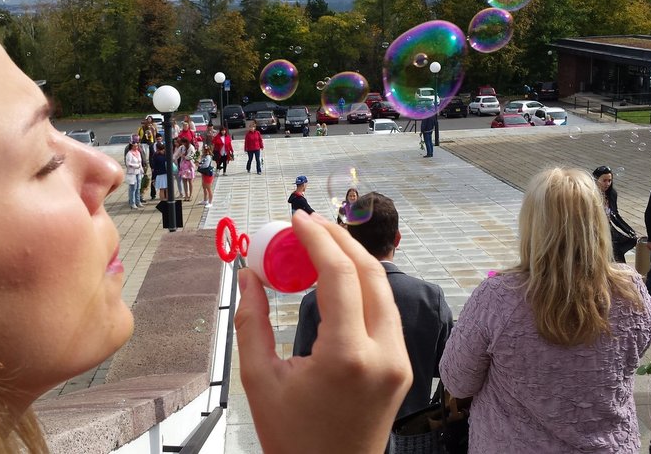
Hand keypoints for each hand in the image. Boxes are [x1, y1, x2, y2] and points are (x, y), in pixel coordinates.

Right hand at [235, 211, 411, 453]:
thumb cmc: (292, 439)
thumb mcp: (260, 380)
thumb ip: (252, 321)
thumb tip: (248, 275)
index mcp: (347, 356)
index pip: (340, 276)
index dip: (317, 239)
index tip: (296, 220)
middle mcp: (383, 354)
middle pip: (371, 273)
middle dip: (339, 240)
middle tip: (308, 224)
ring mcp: (399, 360)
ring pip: (384, 289)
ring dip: (354, 261)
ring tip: (318, 246)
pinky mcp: (402, 366)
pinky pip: (386, 312)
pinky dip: (363, 287)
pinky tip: (337, 280)